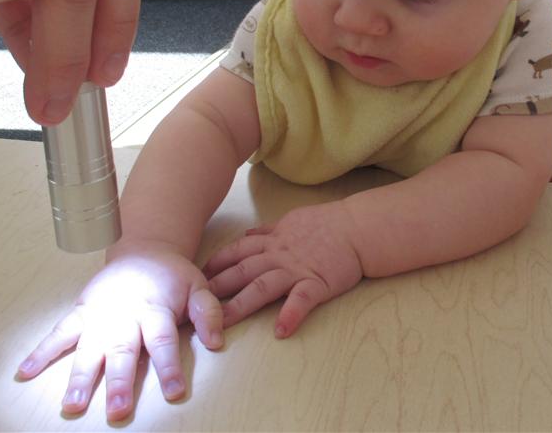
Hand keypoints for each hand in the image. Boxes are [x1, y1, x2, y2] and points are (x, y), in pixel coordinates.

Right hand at [17, 241, 223, 420]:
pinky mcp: (81, 311)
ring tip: (71, 405)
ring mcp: (100, 314)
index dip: (168, 368)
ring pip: (88, 348)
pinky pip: (58, 332)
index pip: (163, 342)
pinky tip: (24, 374)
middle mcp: (125, 315)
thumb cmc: (172, 276)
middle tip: (117, 411)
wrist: (143, 248)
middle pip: (122, 351)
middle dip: (118, 382)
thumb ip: (209, 312)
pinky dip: (41, 351)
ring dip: (79, 377)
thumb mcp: (198, 286)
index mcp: (156, 309)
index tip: (174, 394)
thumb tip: (217, 342)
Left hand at [204, 203, 363, 337]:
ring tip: (223, 322)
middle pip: (242, 271)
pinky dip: (291, 315)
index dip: (215, 264)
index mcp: (272, 241)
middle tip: (194, 305)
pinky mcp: (318, 283)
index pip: (236, 252)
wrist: (357, 228)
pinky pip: (302, 300)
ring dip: (242, 304)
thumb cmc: (326, 224)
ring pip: (263, 287)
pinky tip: (281, 331)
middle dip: (217, 288)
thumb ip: (268, 231)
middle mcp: (279, 255)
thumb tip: (248, 234)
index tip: (196, 277)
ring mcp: (297, 269)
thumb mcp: (291, 220)